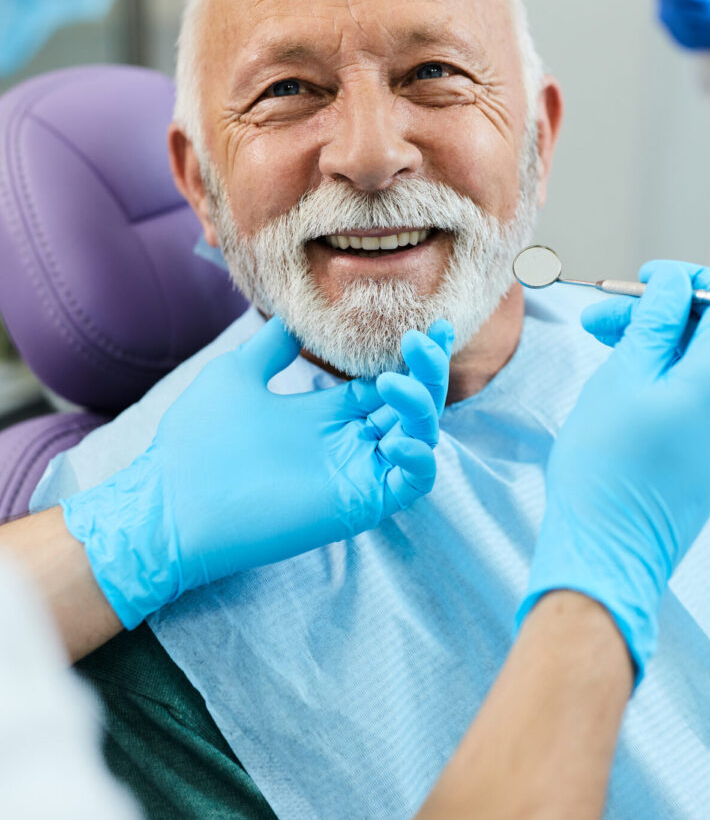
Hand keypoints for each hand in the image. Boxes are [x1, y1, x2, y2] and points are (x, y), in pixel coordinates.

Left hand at [61, 317, 453, 627]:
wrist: (171, 501)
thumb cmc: (197, 441)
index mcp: (327, 412)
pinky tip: (399, 438)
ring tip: (392, 381)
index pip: (387, 382)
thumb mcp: (237, 374)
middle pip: (412, 404)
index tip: (429, 326)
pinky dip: (419, 459)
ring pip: (419, 437)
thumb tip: (295, 316)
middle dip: (428, 371)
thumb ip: (273, 346)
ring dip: (421, 405)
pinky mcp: (358, 503)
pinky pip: (410, 484)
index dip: (413, 357)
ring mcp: (357, 472)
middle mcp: (349, 440)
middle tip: (424, 338)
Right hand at [516, 262, 709, 681]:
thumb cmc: (604, 466)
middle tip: (598, 318)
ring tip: (598, 346)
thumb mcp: (622, 378)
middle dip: (656, 315)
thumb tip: (674, 284)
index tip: (644, 279)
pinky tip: (619, 382)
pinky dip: (662, 379)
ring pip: (698, 366)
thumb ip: (654, 323)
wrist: (606, 552)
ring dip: (653, 346)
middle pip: (709, 334)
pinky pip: (695, 399)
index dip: (687, 281)